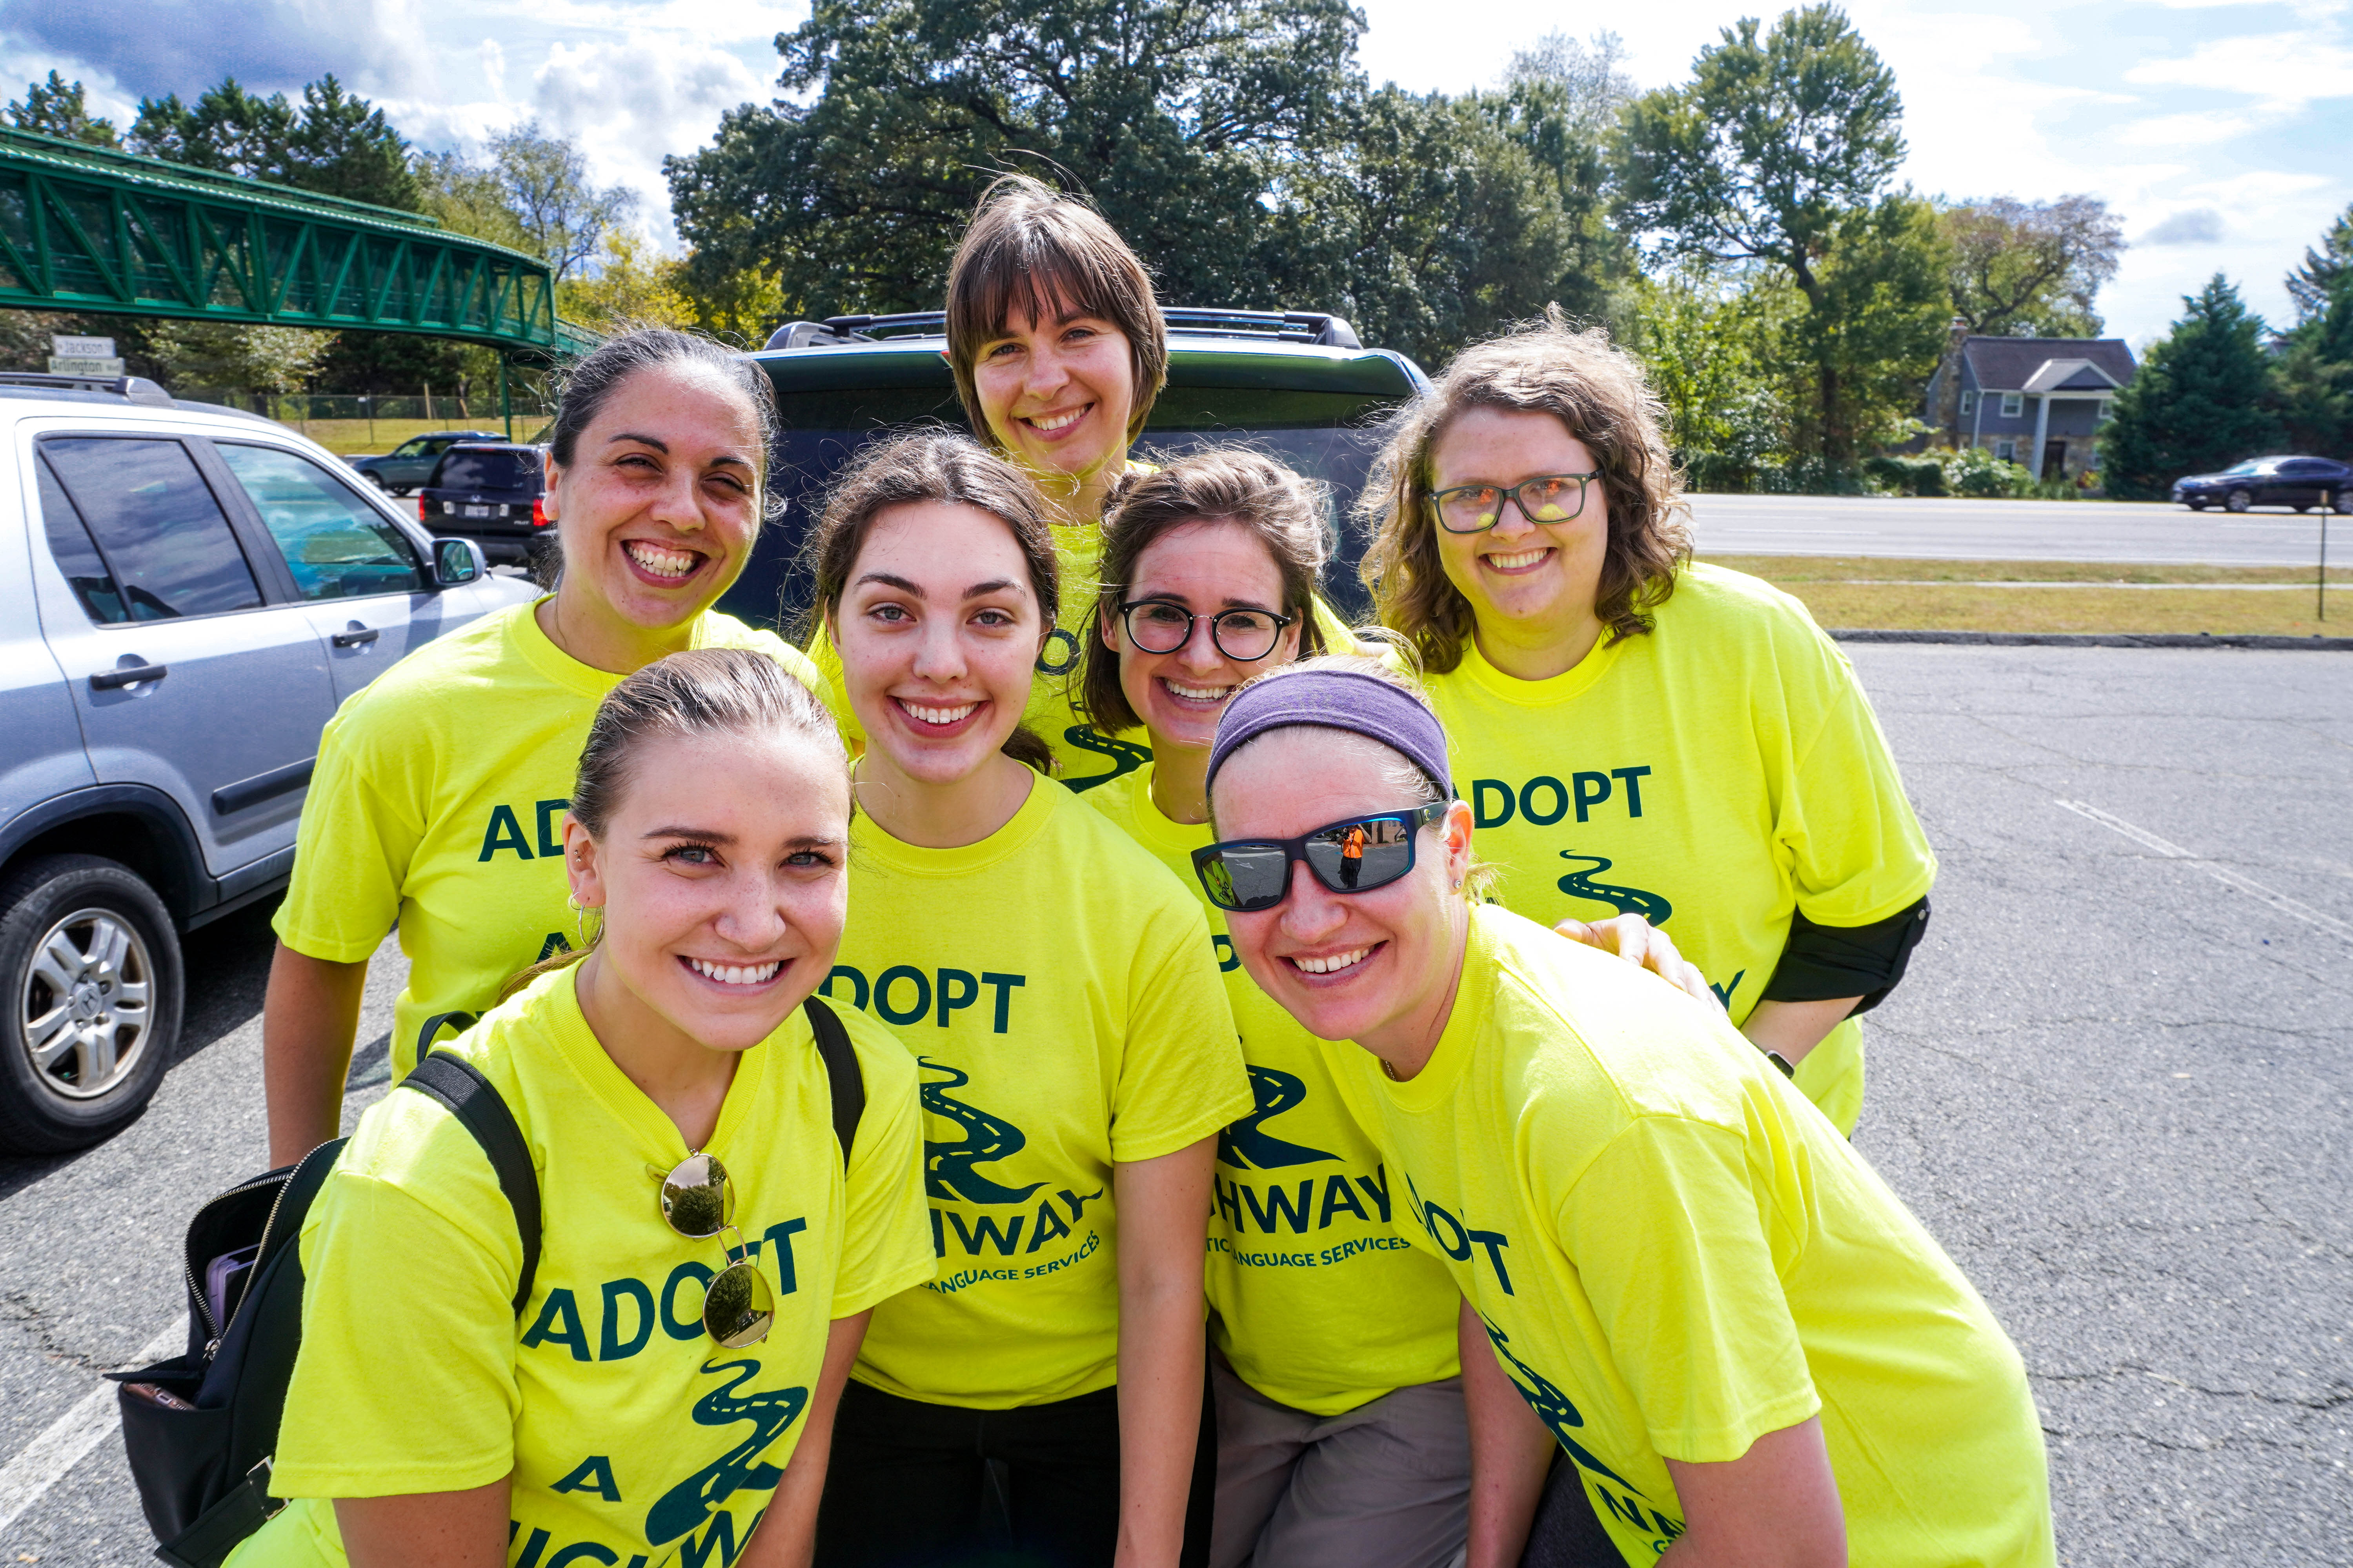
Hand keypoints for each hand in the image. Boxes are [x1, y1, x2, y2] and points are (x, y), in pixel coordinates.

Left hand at [1552, 914, 1719, 1009]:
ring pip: (1691, 974)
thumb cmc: (1592, 951)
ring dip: (1697, 992)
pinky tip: (1719, 1028)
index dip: (1631, 947)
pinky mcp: (1687, 985)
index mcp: (1630, 928)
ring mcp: (1675, 963)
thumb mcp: (1582, 941)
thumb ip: (1574, 936)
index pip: (1633, 931)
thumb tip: (1563, 930)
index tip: (1629, 966)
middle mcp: (1657, 942)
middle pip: (1668, 952)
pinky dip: (1712, 1010)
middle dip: (1672, 969)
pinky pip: (1704, 995)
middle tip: (1675, 988)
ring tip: (1702, 1013)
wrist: (1609, 962)